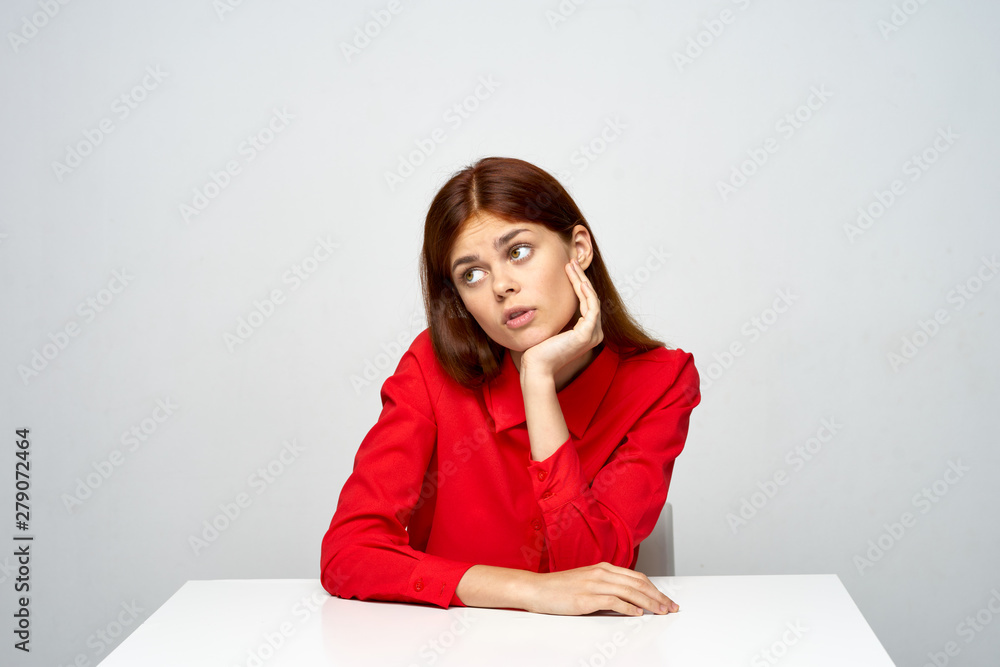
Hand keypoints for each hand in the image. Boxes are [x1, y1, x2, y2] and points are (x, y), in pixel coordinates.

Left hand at [520, 258, 603, 376]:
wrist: (537, 365)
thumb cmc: (540, 349)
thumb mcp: (553, 326)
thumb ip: (560, 315)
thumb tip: (554, 297)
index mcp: (587, 332)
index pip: (586, 302)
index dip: (579, 283)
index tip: (569, 268)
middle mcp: (594, 333)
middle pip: (590, 298)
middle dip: (581, 278)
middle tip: (571, 261)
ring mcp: (593, 334)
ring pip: (591, 299)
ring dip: (582, 280)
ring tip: (571, 266)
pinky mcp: (587, 334)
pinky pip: (590, 307)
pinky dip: (585, 293)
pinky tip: (578, 281)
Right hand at [521, 562, 678, 616]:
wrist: (537, 589)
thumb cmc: (560, 587)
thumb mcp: (587, 582)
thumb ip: (607, 587)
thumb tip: (627, 600)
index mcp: (603, 568)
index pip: (637, 577)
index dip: (654, 588)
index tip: (666, 599)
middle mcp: (601, 573)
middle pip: (638, 583)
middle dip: (658, 596)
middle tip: (670, 607)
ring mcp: (594, 584)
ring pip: (630, 591)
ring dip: (649, 603)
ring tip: (661, 611)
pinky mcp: (587, 597)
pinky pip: (613, 601)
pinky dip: (629, 607)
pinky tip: (638, 613)